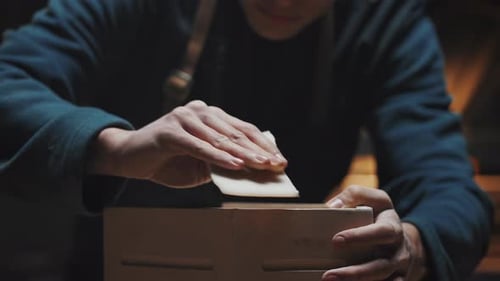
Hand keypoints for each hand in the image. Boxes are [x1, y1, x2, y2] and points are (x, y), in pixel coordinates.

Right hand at [87, 100, 286, 187]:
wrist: (129, 159)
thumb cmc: (167, 162)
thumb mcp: (200, 165)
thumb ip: (221, 164)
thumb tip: (250, 172)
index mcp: (209, 115)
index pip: (243, 128)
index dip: (263, 144)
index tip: (280, 159)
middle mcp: (199, 111)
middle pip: (236, 132)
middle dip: (258, 151)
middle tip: (276, 164)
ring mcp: (184, 118)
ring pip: (221, 139)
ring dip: (243, 155)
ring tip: (262, 166)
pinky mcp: (171, 131)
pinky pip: (200, 146)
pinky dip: (219, 157)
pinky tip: (236, 166)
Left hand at [323, 185, 426, 280]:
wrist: (401, 240)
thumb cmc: (379, 217)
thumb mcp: (373, 199)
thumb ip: (354, 195)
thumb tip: (332, 206)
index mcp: (393, 227)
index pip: (382, 232)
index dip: (361, 237)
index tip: (337, 240)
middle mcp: (399, 252)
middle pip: (381, 266)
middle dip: (356, 273)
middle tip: (329, 275)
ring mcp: (398, 270)